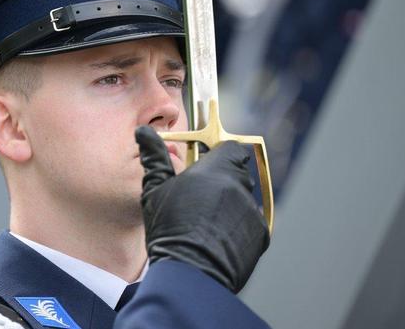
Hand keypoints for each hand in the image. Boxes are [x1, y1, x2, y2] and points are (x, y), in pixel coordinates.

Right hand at [135, 126, 269, 293]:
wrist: (190, 272)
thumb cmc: (168, 228)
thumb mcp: (155, 189)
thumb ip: (154, 157)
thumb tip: (144, 131)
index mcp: (216, 169)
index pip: (232, 148)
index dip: (221, 154)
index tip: (208, 164)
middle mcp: (239, 186)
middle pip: (237, 174)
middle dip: (223, 181)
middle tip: (201, 198)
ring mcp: (252, 210)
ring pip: (244, 199)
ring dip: (231, 205)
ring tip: (206, 224)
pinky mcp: (260, 234)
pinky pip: (251, 223)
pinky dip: (239, 228)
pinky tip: (217, 240)